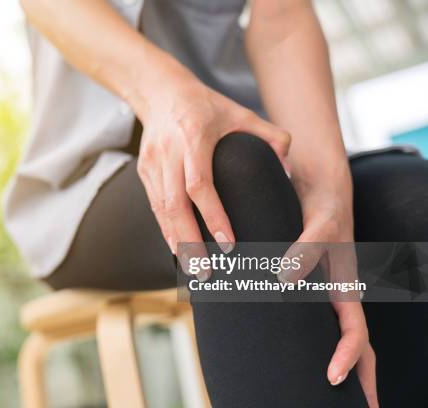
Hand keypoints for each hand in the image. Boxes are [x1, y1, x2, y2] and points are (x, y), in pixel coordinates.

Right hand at [135, 72, 289, 268]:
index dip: (212, 216)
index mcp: (193, 137)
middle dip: (189, 241)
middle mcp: (168, 152)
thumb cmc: (206, 105)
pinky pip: (154, 206)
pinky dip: (166, 230)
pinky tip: (178, 249)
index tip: (228, 243)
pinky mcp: (144, 171)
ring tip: (192, 269)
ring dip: (175, 241)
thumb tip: (288, 173)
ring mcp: (152, 163)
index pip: (199, 184)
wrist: (161, 92)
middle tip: (206, 271)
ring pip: (160, 210)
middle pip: (174, 205)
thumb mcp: (242, 113)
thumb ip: (272, 138)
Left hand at [280, 203, 377, 406]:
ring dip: (338, 365)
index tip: (334, 379)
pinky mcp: (307, 287)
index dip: (349, 359)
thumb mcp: (320, 226)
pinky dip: (311, 341)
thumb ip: (306, 248)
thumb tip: (285, 278)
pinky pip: (313, 321)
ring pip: (334, 337)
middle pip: (353, 347)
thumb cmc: (324, 209)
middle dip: (357, 379)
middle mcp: (337, 297)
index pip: (355, 335)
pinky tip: (294, 352)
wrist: (320, 189)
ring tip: (323, 394)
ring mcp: (324, 295)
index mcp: (347, 290)